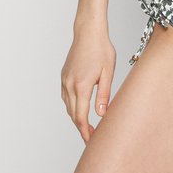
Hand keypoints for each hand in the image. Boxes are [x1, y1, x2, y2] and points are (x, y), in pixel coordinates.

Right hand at [60, 27, 115, 142]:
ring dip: (76, 117)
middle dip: (81, 128)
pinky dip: (72, 105)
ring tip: (88, 124)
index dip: (85, 132)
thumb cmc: (102, 49)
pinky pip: (66, 96)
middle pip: (73, 115)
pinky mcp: (64, 76)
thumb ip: (104, 94)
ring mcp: (64, 80)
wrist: (88, 32)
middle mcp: (69, 85)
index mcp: (81, 86)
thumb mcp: (108, 72)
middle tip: (92, 137)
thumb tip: (101, 114)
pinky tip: (80, 107)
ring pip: (68, 106)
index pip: (80, 117)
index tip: (91, 141)